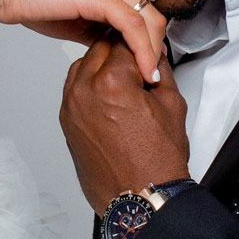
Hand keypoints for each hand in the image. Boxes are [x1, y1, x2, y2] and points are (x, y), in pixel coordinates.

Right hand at [0, 0, 165, 83]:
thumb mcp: (72, 15)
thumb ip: (95, 26)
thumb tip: (112, 46)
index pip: (143, 7)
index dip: (150, 38)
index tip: (150, 64)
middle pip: (152, 13)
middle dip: (157, 47)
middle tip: (155, 75)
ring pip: (149, 20)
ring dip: (154, 53)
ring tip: (153, 79)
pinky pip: (134, 26)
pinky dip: (144, 51)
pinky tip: (145, 71)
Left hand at [60, 38, 190, 216]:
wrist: (139, 198)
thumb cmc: (156, 161)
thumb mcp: (171, 104)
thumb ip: (160, 71)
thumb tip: (154, 56)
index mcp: (112, 82)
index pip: (125, 40)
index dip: (141, 42)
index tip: (149, 49)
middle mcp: (85, 91)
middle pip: (100, 47)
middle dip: (121, 50)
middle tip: (139, 62)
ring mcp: (72, 107)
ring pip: (83, 65)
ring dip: (102, 65)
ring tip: (125, 82)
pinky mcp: (67, 122)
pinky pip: (74, 89)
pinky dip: (90, 85)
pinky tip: (110, 97)